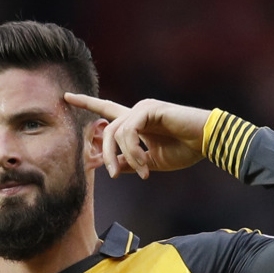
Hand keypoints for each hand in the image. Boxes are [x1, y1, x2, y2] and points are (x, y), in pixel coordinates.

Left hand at [65, 92, 209, 179]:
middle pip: (105, 131)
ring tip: (142, 171)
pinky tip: (146, 162)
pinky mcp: (149, 108)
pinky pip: (129, 131)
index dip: (86, 103)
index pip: (105, 111)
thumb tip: (109, 168)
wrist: (206, 143)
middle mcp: (136, 112)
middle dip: (104, 155)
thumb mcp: (149, 162)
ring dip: (126, 158)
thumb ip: (128, 162)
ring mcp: (142, 108)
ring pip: (115, 133)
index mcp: (135, 122)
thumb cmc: (184, 151)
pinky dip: (134, 151)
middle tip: (113, 176)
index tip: (66, 96)